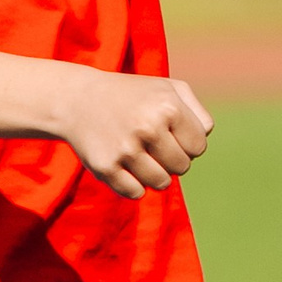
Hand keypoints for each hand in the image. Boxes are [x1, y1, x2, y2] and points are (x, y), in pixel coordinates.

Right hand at [57, 71, 211, 197]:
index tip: (170, 134)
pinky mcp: (105, 167)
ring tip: (142, 159)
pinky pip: (135, 193)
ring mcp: (124, 149)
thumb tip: (204, 139)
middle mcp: (147, 127)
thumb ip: (197, 112)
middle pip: (182, 167)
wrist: (77, 99)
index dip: (187, 144)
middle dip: (172, 160)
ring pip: (161, 183)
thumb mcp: (168, 89)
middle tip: (153, 146)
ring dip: (155, 175)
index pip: (198, 147)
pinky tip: (125, 168)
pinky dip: (134, 186)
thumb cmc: (132, 95)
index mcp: (168, 107)